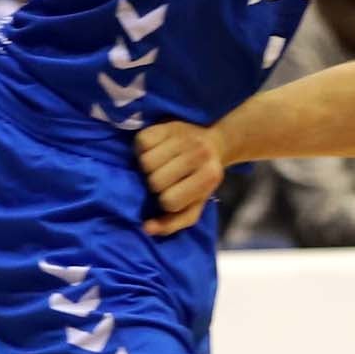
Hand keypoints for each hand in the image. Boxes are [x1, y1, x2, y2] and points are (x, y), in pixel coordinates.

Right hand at [137, 121, 225, 236]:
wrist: (212, 144)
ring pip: (146, 162)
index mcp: (210, 176)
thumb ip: (172, 224)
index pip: (169, 201)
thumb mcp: (193, 206)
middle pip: (156, 181)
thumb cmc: (199, 181)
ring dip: (148, 166)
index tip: (172, 192)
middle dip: (156, 183)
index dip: (166, 200)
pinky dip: (143, 148)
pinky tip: (155, 150)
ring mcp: (184, 136)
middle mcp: (200, 154)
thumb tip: (147, 228)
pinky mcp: (167, 125)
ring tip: (161, 163)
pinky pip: (141, 142)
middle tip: (166, 176)